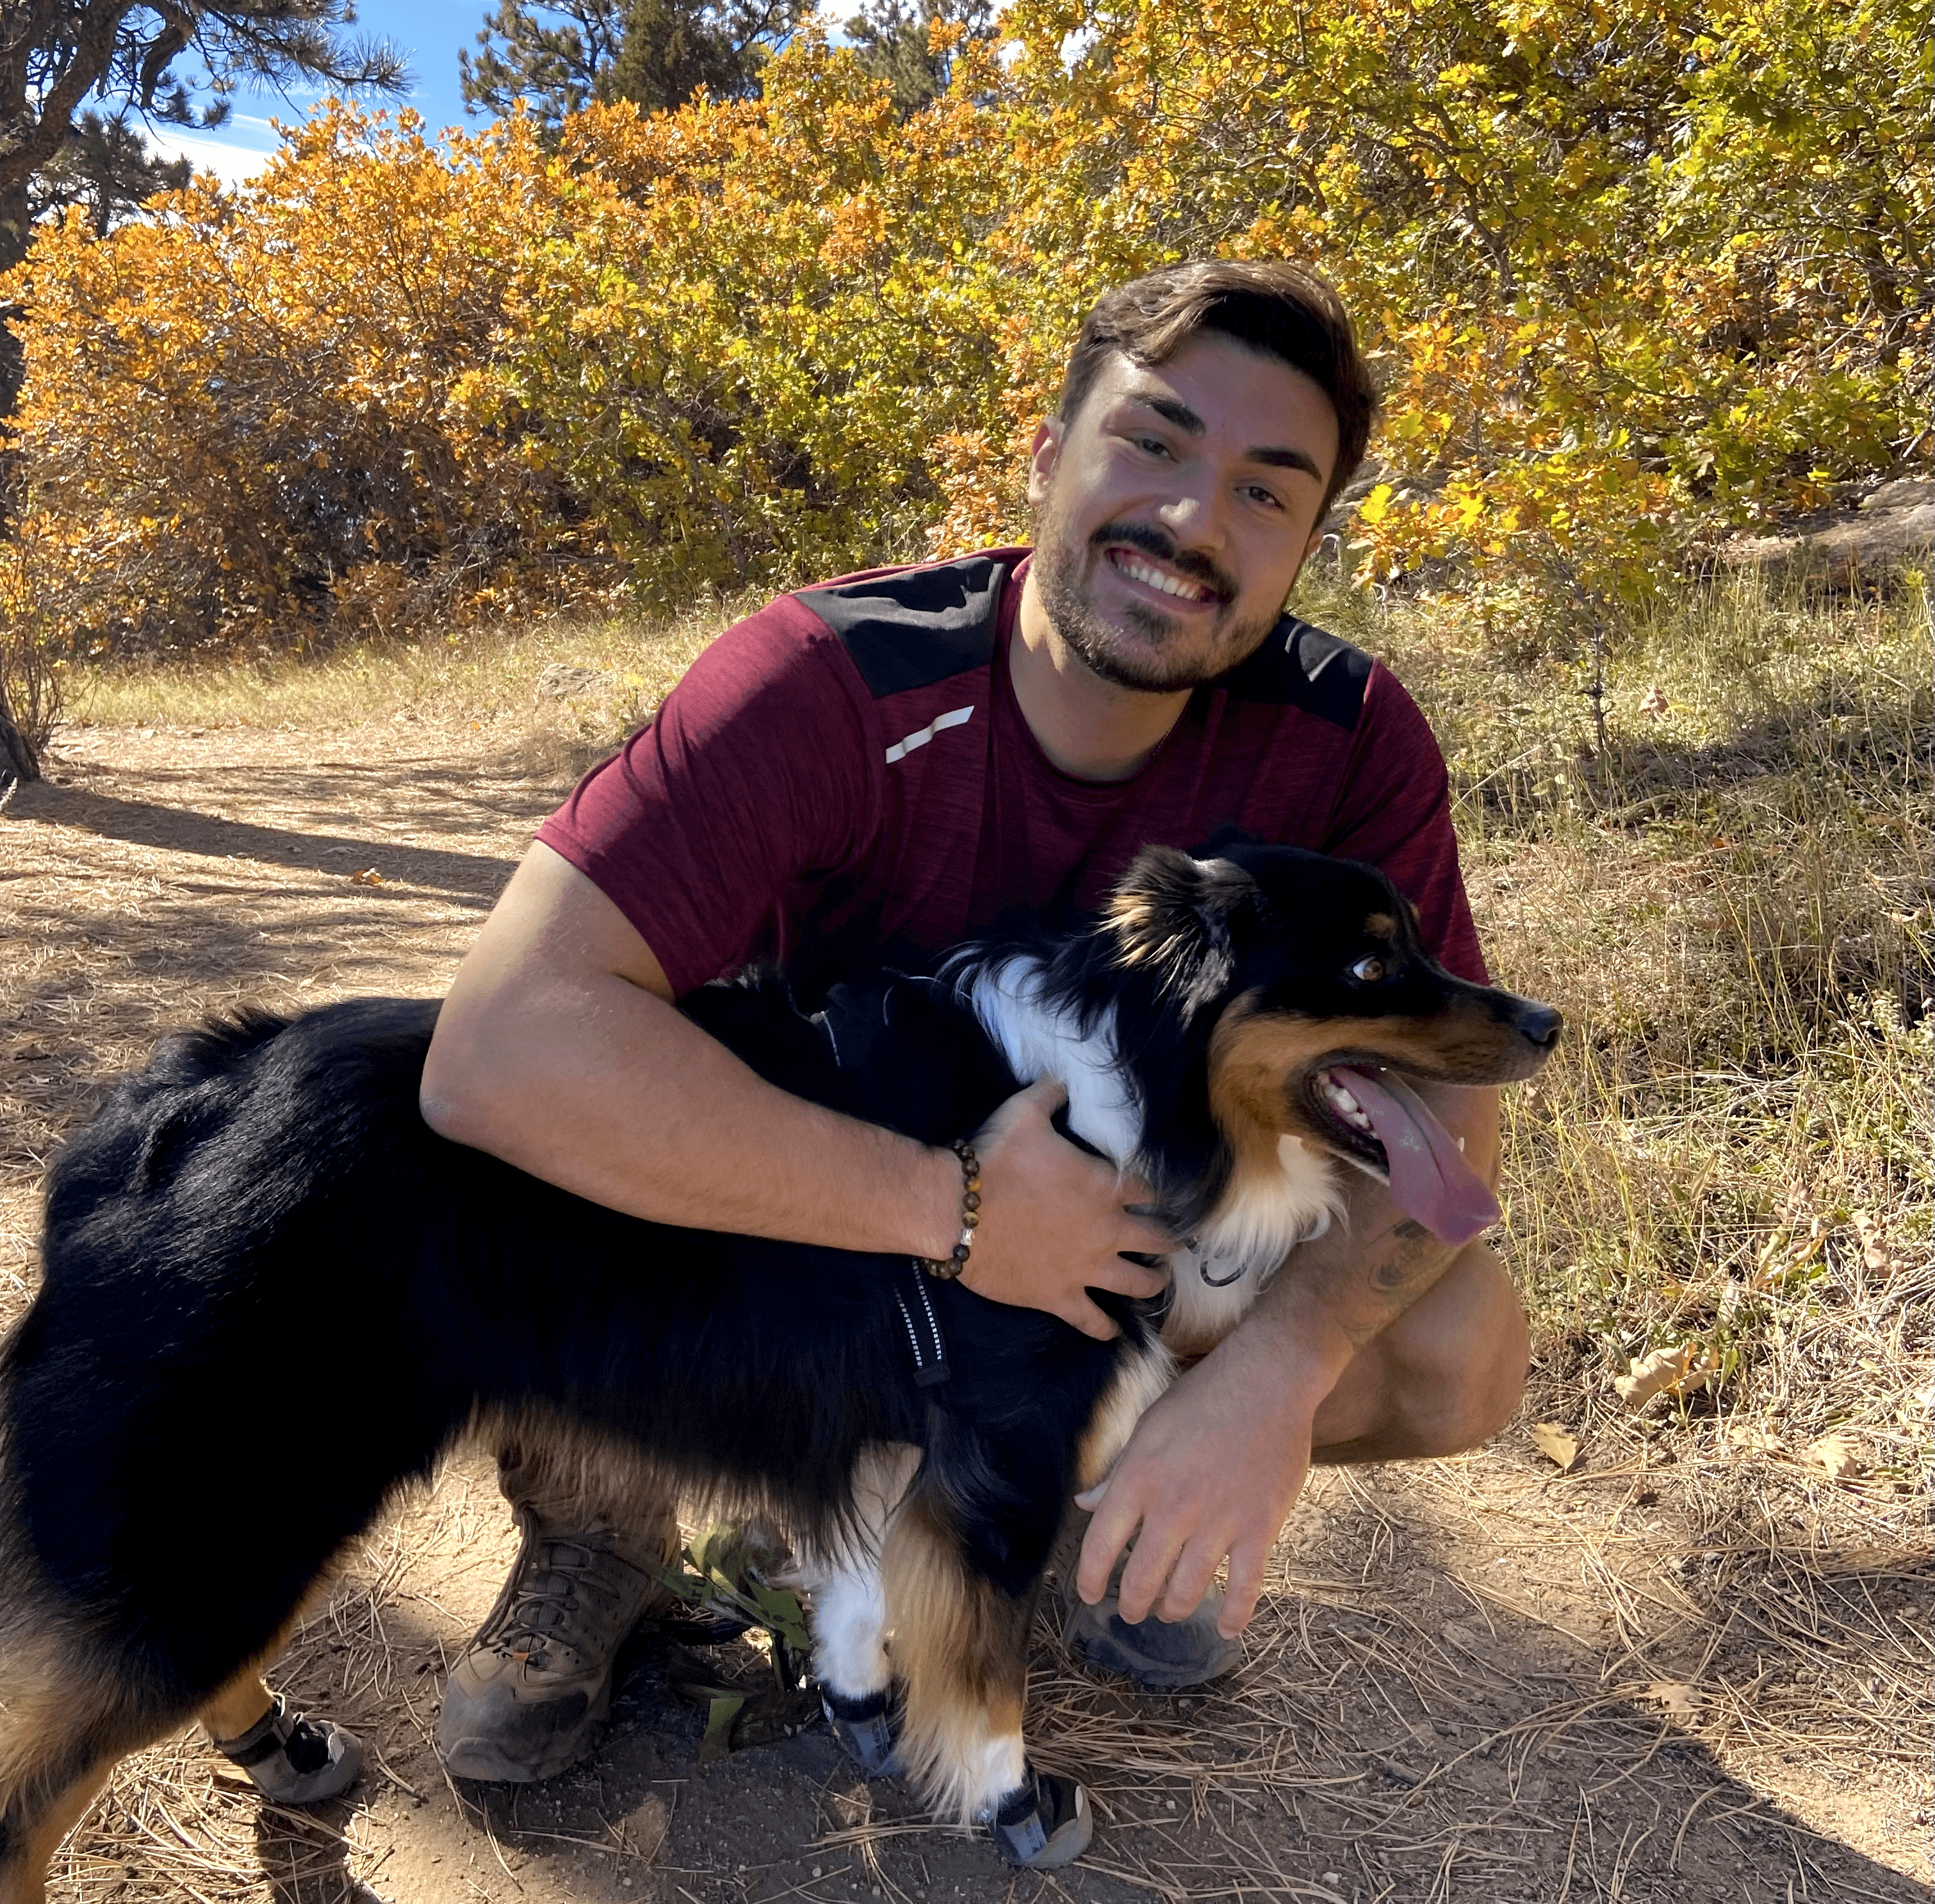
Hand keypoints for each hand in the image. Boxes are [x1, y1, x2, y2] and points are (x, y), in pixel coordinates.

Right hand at [952, 1077, 1170, 1340]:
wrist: (957, 1210)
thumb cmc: (994, 1159)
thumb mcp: (1024, 1113)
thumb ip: (1050, 1095)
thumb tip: (1062, 1081)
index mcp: (1105, 1185)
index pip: (1148, 1190)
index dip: (1154, 1193)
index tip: (1157, 1198)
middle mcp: (1106, 1230)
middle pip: (1156, 1240)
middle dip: (1168, 1242)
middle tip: (1174, 1244)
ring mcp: (1086, 1268)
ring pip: (1137, 1284)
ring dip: (1152, 1284)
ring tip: (1158, 1283)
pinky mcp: (1060, 1297)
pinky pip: (1092, 1320)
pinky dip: (1106, 1329)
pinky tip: (1113, 1331)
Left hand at [1073, 1312, 1347, 1634]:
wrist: (1267, 1379)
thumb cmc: (1203, 1396)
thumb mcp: (1148, 1427)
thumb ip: (1119, 1472)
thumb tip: (1087, 1504)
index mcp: (1139, 1478)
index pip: (1100, 1544)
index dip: (1089, 1578)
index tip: (1089, 1594)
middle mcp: (1174, 1506)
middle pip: (1142, 1578)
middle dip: (1133, 1603)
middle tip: (1132, 1611)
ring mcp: (1219, 1521)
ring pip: (1188, 1590)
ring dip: (1174, 1609)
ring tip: (1169, 1611)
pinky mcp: (1260, 1527)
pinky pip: (1245, 1586)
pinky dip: (1235, 1614)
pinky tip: (1228, 1628)